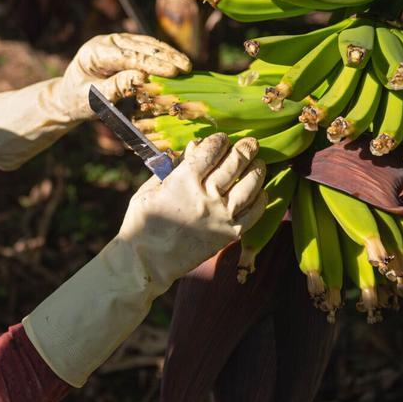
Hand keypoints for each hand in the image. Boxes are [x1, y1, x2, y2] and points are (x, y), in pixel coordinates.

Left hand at [0, 33, 190, 170]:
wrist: (69, 97)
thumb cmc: (78, 101)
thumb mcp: (93, 100)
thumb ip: (115, 88)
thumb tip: (141, 77)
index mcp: (94, 51)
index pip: (128, 56)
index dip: (152, 63)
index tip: (173, 72)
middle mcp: (106, 41)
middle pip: (140, 46)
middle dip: (165, 57)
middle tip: (187, 68)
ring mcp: (116, 42)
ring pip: (146, 44)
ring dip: (167, 54)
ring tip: (187, 65)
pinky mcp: (125, 47)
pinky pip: (146, 49)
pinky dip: (162, 56)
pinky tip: (178, 63)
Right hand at [23, 133, 265, 385]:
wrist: (146, 262)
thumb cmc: (142, 223)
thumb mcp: (150, 189)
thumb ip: (173, 168)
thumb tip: (195, 149)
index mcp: (183, 181)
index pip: (211, 150)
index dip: (219, 140)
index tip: (222, 139)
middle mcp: (206, 196)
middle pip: (235, 163)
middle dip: (245, 148)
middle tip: (250, 143)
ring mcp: (221, 216)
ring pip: (251, 184)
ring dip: (257, 169)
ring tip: (258, 163)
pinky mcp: (229, 234)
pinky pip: (254, 212)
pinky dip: (260, 198)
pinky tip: (259, 191)